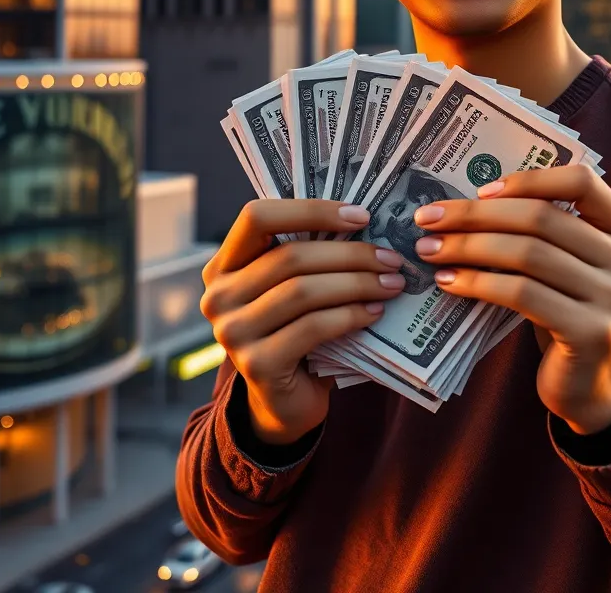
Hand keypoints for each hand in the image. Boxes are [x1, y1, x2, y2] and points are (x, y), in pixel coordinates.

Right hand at [201, 199, 404, 443]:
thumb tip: (367, 223)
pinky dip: (350, 315)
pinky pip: (312, 328)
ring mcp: (232, 332)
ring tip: (391, 283)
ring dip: (357, 284)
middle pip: (290, 257)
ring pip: (303, 291)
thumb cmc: (295, 330)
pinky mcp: (256, 365)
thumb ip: (310, 256)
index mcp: (224, 264)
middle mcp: (218, 295)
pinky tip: (375, 312)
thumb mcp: (293, 286)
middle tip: (391, 259)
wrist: (282, 401)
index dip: (310, 210)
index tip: (361, 217)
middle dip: (350, 254)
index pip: (257, 217)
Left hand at [412, 163, 610, 434]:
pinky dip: (478, 283)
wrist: (592, 388)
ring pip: (527, 254)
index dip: (530, 180)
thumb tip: (469, 200)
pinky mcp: (591, 333)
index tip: (481, 191)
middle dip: (477, 215)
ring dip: (469, 247)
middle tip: (430, 219)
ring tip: (431, 249)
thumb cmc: (568, 313)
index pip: (583, 183)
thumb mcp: (570, 266)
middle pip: (543, 218)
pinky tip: (449, 282)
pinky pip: (522, 294)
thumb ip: (547, 232)